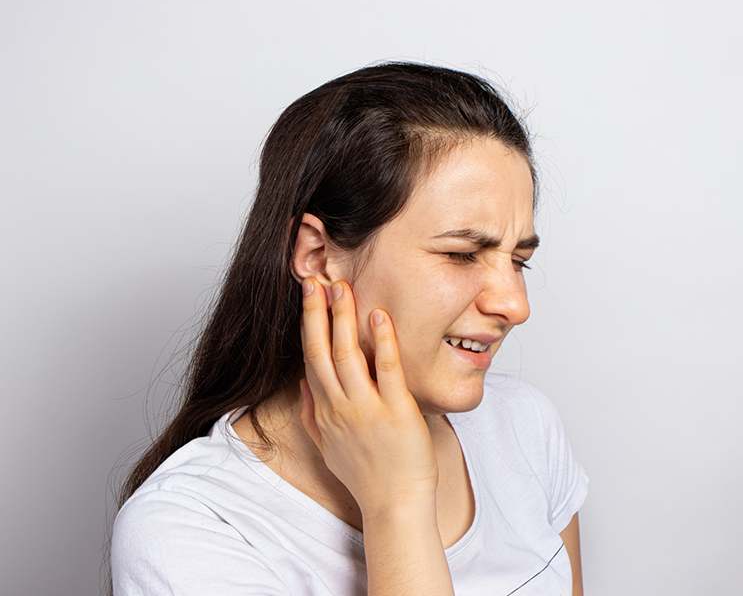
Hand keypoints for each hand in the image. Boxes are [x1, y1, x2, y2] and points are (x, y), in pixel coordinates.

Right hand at [299, 278, 438, 516]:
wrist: (394, 505)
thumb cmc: (366, 477)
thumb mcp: (327, 446)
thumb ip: (311, 414)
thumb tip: (303, 383)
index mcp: (325, 411)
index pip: (310, 359)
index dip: (308, 325)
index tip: (308, 297)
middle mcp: (340, 406)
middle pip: (321, 351)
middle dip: (317, 313)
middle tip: (316, 280)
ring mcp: (366, 409)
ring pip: (347, 355)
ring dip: (342, 319)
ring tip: (342, 288)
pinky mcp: (395, 411)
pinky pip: (386, 370)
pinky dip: (381, 342)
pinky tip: (379, 316)